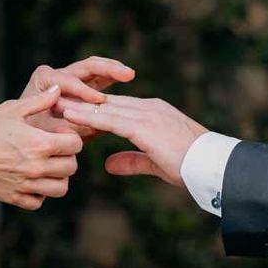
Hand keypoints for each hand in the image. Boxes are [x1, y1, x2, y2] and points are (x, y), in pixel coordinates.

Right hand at [0, 87, 83, 209]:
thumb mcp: (10, 109)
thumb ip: (38, 101)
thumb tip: (57, 89)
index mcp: (39, 143)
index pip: (75, 145)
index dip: (70, 137)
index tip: (58, 133)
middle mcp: (36, 167)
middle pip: (71, 167)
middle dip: (67, 157)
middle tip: (54, 150)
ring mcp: (26, 185)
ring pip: (60, 188)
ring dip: (58, 177)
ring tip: (46, 167)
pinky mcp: (14, 197)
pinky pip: (39, 201)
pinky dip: (40, 193)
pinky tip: (31, 180)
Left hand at [20, 58, 135, 138]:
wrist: (27, 136)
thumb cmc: (33, 135)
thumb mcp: (46, 133)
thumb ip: (66, 129)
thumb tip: (89, 128)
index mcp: (43, 80)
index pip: (68, 82)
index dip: (84, 91)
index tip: (100, 101)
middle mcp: (56, 74)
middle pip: (85, 67)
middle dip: (106, 69)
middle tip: (126, 75)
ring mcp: (69, 78)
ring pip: (94, 68)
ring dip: (112, 69)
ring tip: (129, 74)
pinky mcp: (81, 86)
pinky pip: (99, 78)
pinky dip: (112, 77)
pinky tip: (127, 79)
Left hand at [62, 96, 207, 186]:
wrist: (214, 167)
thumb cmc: (192, 167)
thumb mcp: (155, 163)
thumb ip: (131, 161)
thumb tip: (108, 164)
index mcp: (153, 114)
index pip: (115, 108)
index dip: (91, 108)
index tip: (69, 109)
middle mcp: (149, 108)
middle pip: (106, 103)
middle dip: (80, 102)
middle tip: (54, 100)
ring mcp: (147, 115)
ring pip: (104, 108)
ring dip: (77, 106)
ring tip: (53, 104)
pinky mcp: (145, 127)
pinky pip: (109, 120)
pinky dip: (87, 117)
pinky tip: (69, 116)